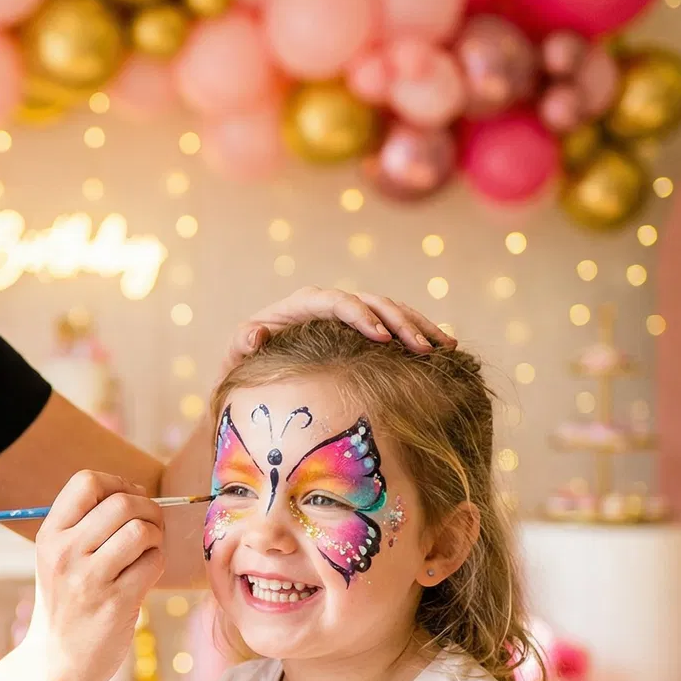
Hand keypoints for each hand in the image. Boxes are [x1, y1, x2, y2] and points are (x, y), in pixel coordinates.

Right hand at [25, 471, 165, 680]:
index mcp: (49, 536)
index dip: (117, 483)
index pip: (86, 482)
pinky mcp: (117, 603)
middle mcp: (66, 553)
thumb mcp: (57, 559)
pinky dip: (157, 563)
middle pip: (122, 503)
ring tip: (147, 551)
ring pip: (142, 531)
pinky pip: (153, 562)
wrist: (56, 663)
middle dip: (147, 509)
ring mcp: (90, 579)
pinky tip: (144, 575)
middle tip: (149, 526)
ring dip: (156, 536)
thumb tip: (136, 492)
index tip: (128, 499)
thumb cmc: (65, 603)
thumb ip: (85, 524)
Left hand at [223, 286, 454, 370]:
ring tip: (444, 346)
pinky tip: (441, 349)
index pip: (335, 302)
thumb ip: (241, 345)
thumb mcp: (235, 360)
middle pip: (371, 302)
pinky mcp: (360, 331)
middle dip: (401, 322)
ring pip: (389, 310)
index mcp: (299, 307)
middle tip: (424, 349)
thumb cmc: (242, 370)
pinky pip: (393, 326)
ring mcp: (346, 317)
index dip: (360, 316)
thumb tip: (255, 334)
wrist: (252, 379)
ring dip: (418, 326)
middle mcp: (327, 305)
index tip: (381, 339)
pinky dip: (417, 334)